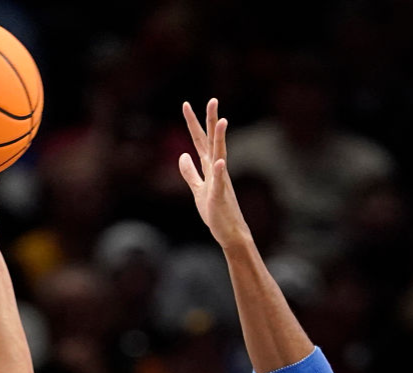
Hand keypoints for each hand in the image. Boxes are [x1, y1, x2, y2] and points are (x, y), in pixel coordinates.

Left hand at [178, 99, 252, 247]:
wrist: (230, 233)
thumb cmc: (216, 212)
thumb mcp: (197, 189)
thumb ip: (189, 172)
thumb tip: (182, 155)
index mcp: (209, 167)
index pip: (200, 140)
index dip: (193, 123)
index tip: (186, 104)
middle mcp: (217, 170)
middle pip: (212, 141)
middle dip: (211, 121)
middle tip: (212, 100)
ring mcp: (220, 182)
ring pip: (220, 156)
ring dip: (220, 139)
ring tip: (222, 121)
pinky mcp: (219, 197)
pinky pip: (219, 183)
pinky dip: (220, 172)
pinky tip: (220, 162)